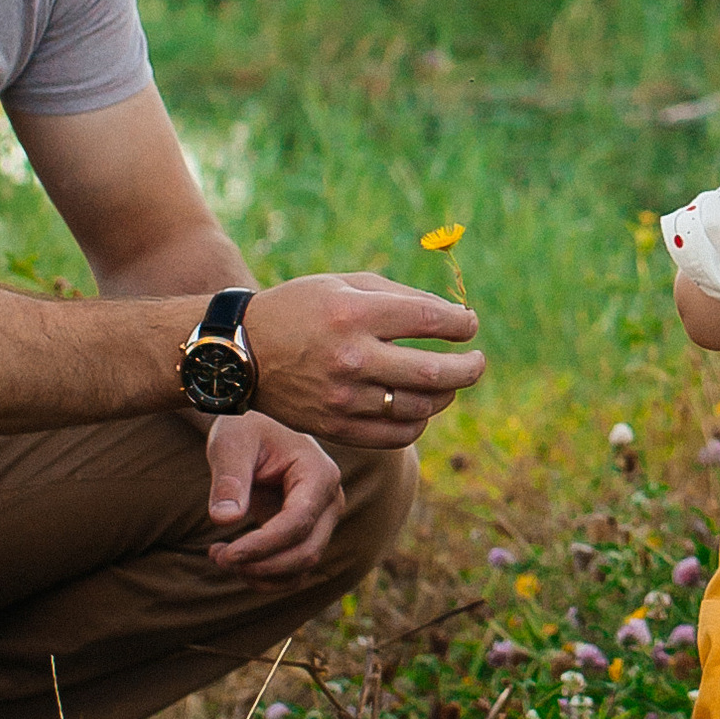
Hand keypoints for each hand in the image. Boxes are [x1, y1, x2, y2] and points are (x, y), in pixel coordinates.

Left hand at [203, 412, 347, 574]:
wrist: (252, 429)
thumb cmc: (243, 428)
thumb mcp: (231, 443)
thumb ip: (229, 479)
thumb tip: (225, 520)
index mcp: (319, 473)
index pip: (298, 522)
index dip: (263, 545)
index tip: (227, 554)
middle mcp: (329, 500)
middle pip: (306, 551)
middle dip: (261, 565)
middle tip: (218, 557)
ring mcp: (322, 520)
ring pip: (302, 567)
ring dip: (261, 574)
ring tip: (219, 556)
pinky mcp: (307, 533)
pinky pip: (293, 570)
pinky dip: (264, 575)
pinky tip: (232, 559)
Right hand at [244, 271, 485, 447]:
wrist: (241, 353)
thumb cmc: (300, 309)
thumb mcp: (343, 283)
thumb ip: (399, 296)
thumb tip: (453, 318)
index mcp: (354, 313)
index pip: (429, 321)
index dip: (461, 325)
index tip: (468, 326)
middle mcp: (351, 357)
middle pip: (433, 372)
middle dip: (469, 368)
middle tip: (477, 362)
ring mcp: (344, 398)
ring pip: (419, 407)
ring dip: (445, 395)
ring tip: (447, 383)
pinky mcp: (336, 426)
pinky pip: (396, 435)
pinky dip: (418, 422)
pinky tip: (420, 407)